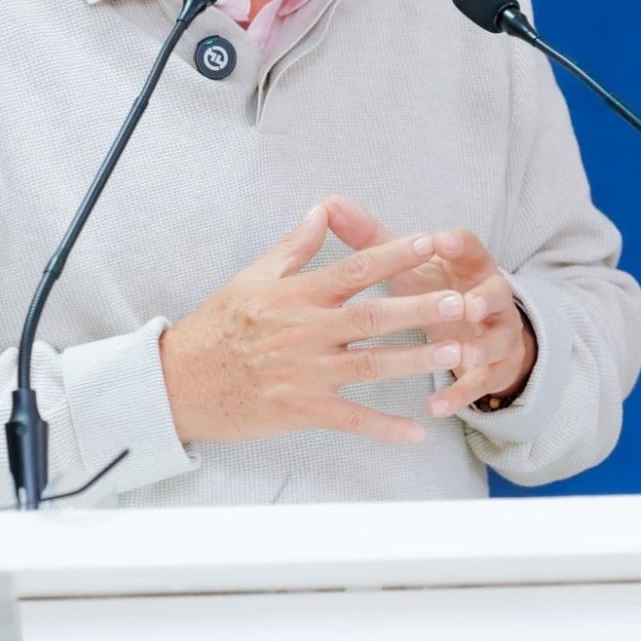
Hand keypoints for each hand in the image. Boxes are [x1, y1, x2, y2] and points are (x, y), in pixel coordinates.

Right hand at [158, 205, 472, 447]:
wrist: (180, 383)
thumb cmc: (218, 327)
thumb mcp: (251, 278)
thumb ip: (294, 247)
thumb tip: (323, 209)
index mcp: (294, 296)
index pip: (352, 269)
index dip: (392, 255)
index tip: (429, 243)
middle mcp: (304, 332)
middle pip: (371, 317)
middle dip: (418, 308)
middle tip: (460, 301)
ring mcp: (305, 373)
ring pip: (370, 365)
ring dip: (415, 359)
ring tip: (455, 352)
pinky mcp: (304, 410)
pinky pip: (352, 420)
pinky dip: (385, 428)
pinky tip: (419, 431)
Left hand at [322, 201, 537, 418]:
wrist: (482, 330)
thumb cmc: (435, 288)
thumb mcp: (410, 264)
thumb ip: (372, 238)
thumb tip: (327, 203)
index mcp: (469, 266)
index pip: (470, 248)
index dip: (457, 246)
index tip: (438, 241)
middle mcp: (490, 297)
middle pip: (493, 295)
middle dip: (480, 300)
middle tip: (465, 304)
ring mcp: (496, 335)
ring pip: (494, 342)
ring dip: (479, 350)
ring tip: (462, 356)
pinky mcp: (491, 369)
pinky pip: (480, 383)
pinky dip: (459, 395)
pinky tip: (435, 406)